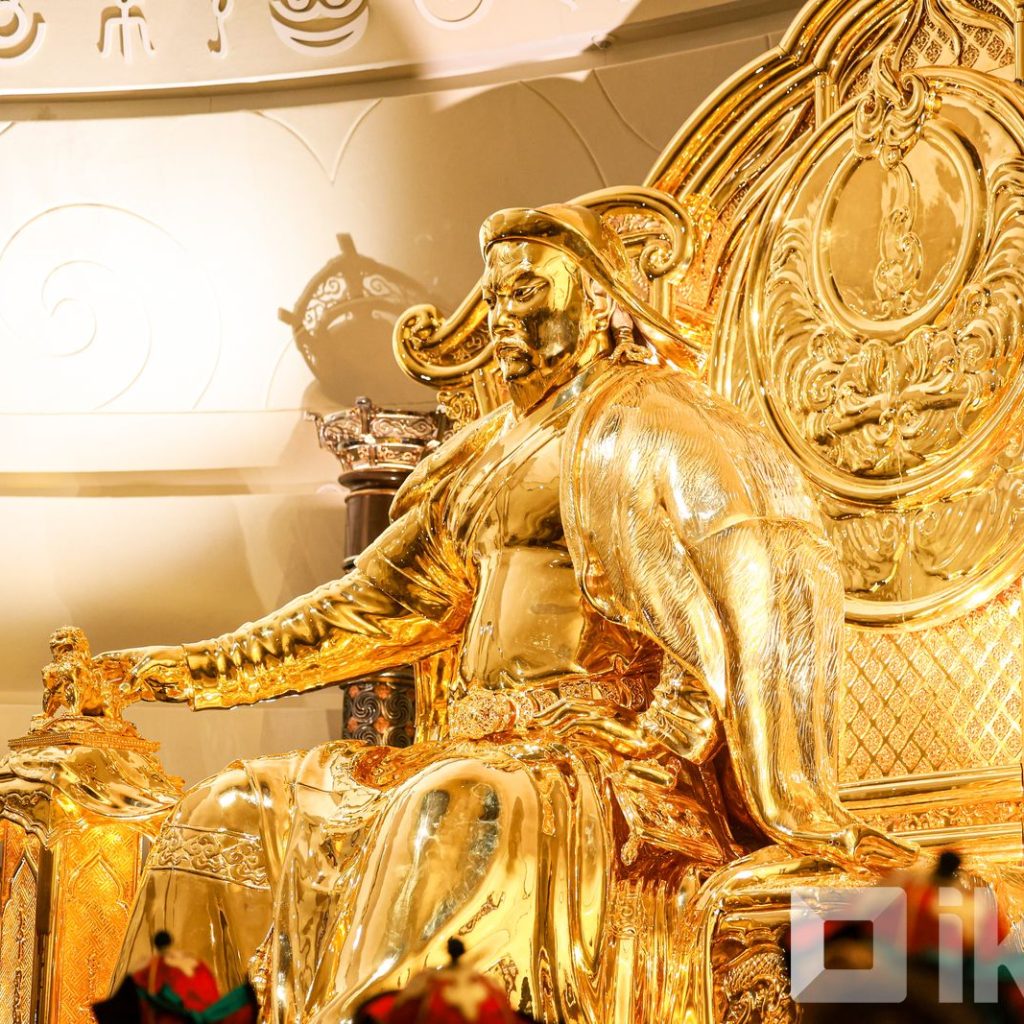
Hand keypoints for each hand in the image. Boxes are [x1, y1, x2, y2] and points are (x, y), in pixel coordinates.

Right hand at [91, 646, 188, 703]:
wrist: (187, 667)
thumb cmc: (168, 657)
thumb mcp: (150, 661)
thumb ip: (135, 675)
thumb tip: (122, 690)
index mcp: (128, 657)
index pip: (107, 659)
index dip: (95, 663)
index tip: (80, 669)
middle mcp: (129, 669)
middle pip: (108, 674)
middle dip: (96, 680)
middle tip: (82, 689)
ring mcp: (136, 681)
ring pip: (117, 687)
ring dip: (106, 693)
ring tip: (92, 700)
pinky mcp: (144, 691)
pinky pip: (129, 697)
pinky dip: (121, 702)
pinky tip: (110, 707)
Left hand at [531, 697, 657, 757]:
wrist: (659, 742)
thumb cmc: (636, 742)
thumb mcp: (608, 740)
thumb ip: (591, 736)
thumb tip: (570, 737)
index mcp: (601, 708)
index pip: (571, 703)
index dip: (552, 709)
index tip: (538, 718)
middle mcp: (601, 707)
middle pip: (567, 704)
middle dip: (547, 712)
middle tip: (531, 721)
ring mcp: (604, 715)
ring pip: (571, 710)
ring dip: (553, 718)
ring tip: (539, 726)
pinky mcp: (607, 726)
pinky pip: (582, 722)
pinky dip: (568, 726)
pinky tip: (558, 733)